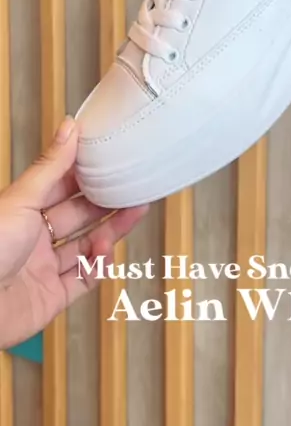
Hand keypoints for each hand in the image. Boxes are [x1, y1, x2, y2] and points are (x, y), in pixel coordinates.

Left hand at [0, 117, 147, 348]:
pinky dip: (99, 266)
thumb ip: (51, 166)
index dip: (87, 174)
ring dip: (111, 231)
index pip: (61, 187)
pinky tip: (106, 251)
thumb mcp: (22, 199)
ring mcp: (43, 269)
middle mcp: (33, 238)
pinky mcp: (51, 297)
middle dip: (107, 202)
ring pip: (86, 246)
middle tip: (133, 187)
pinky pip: (83, 280)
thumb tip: (69, 127)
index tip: (112, 160)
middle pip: (79, 216)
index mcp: (22, 211)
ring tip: (133, 213)